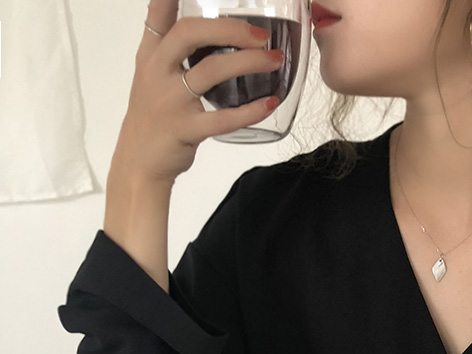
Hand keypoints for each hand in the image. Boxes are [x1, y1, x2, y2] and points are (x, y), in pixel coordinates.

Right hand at [112, 0, 283, 183]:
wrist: (138, 163)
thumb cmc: (153, 117)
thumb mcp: (151, 76)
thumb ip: (168, 48)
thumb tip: (204, 26)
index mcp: (151, 55)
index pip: (158, 13)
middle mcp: (157, 72)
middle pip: (189, 34)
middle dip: (229, 29)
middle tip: (261, 35)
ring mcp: (170, 101)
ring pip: (211, 71)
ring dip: (248, 63)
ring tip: (275, 61)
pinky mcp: (184, 129)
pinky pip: (223, 118)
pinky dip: (250, 111)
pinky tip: (269, 103)